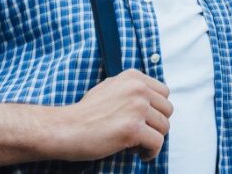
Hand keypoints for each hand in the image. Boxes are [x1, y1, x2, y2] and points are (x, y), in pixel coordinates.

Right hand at [46, 70, 172, 162]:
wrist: (64, 128)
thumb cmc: (84, 113)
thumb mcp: (108, 88)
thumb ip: (130, 89)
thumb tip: (151, 98)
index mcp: (133, 77)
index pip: (164, 93)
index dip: (156, 110)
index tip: (145, 120)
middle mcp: (137, 89)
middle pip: (167, 110)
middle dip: (156, 124)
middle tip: (140, 133)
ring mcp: (136, 108)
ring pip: (164, 127)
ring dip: (152, 138)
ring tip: (135, 143)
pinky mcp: (133, 128)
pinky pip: (157, 143)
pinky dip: (150, 152)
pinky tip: (139, 154)